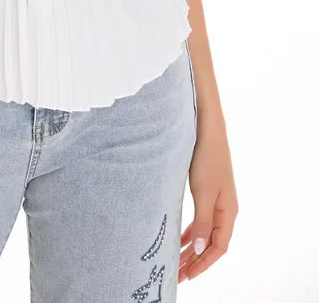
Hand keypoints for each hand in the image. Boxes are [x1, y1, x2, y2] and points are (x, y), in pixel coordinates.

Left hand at [179, 115, 238, 281]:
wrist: (207, 127)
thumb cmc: (206, 157)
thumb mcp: (203, 192)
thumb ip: (202, 221)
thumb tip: (199, 250)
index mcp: (228, 211)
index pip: (218, 247)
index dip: (203, 263)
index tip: (187, 276)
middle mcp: (225, 208)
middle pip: (211, 242)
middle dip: (195, 260)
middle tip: (177, 275)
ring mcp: (216, 199)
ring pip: (205, 232)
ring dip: (191, 248)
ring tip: (176, 261)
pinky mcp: (207, 190)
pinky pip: (200, 220)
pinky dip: (190, 232)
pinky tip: (180, 238)